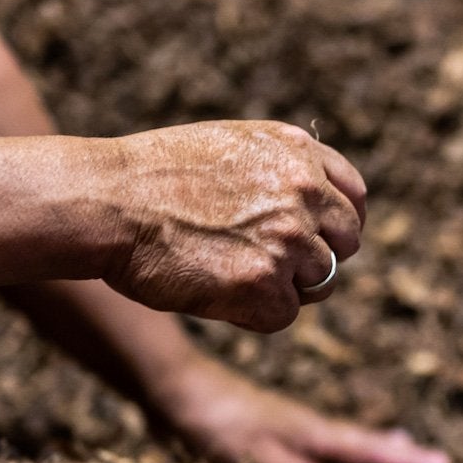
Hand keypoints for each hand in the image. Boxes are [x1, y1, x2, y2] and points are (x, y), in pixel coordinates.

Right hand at [106, 122, 365, 332]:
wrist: (108, 202)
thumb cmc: (152, 178)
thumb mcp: (229, 147)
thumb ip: (278, 171)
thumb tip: (312, 207)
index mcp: (298, 153)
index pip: (354, 197)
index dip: (338, 224)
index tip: (320, 240)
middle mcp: (305, 192)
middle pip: (345, 244)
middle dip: (314, 259)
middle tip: (267, 265)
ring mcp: (288, 241)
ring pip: (318, 283)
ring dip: (281, 287)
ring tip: (227, 273)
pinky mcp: (266, 286)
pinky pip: (283, 315)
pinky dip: (254, 313)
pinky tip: (215, 292)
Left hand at [154, 362, 452, 462]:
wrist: (171, 386)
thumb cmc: (209, 419)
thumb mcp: (251, 452)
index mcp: (308, 432)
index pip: (365, 451)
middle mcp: (305, 428)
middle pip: (362, 445)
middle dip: (401, 458)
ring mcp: (288, 428)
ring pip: (341, 442)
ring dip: (373, 450)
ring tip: (404, 449)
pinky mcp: (267, 432)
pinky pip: (316, 444)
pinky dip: (337, 450)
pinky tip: (329, 457)